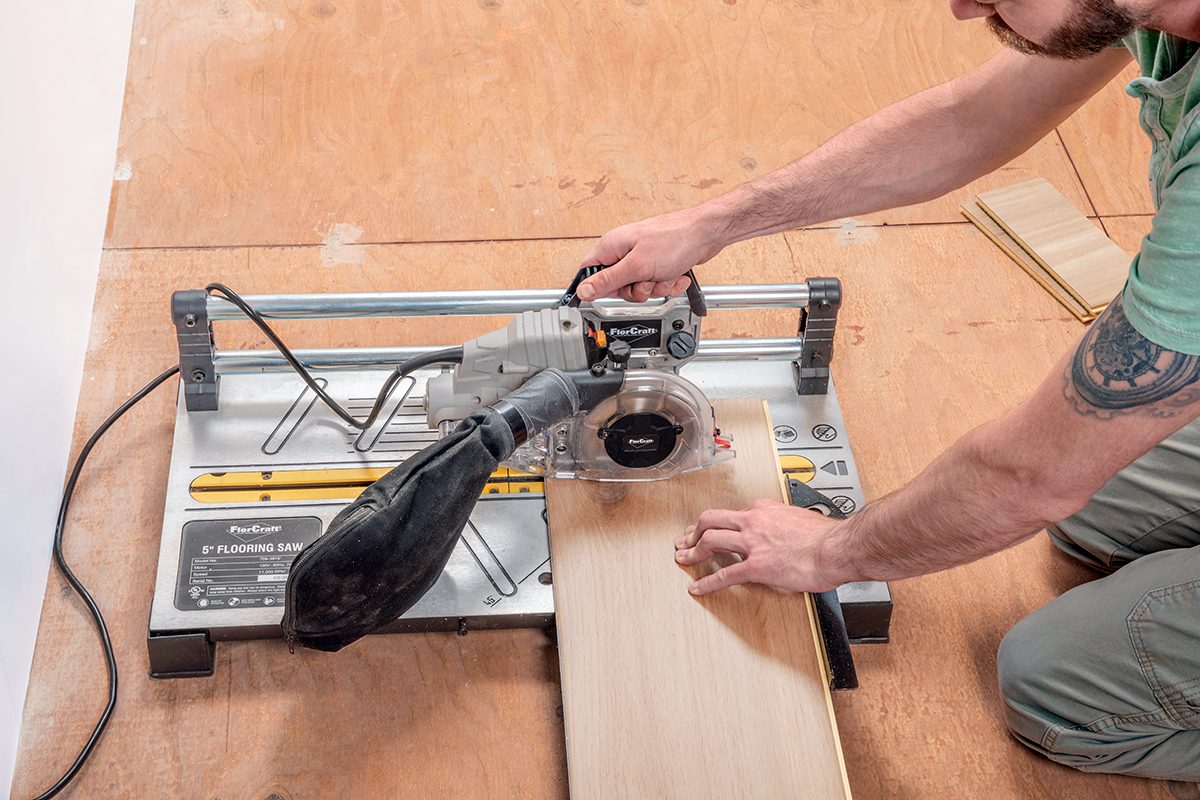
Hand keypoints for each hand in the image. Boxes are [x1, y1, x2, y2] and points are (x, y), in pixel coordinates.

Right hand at [576, 207, 725, 302]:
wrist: (706, 234)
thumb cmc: (675, 239)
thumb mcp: (636, 266)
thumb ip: (608, 280)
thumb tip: (583, 290)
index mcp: (611, 246)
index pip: (589, 272)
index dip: (597, 287)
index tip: (611, 293)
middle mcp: (625, 251)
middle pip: (617, 286)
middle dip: (636, 289)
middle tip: (646, 280)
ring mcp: (642, 258)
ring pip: (639, 288)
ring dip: (655, 287)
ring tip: (664, 275)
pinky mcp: (658, 264)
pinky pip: (656, 285)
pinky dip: (668, 284)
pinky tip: (675, 274)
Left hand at [673, 499, 844, 594]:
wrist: (838, 548)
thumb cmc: (827, 537)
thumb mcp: (800, 519)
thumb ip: (785, 524)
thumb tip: (784, 533)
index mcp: (765, 510)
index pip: (733, 513)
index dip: (718, 523)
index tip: (711, 529)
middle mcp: (754, 521)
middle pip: (711, 519)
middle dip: (694, 530)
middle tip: (685, 540)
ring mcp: (753, 543)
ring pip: (710, 540)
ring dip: (693, 551)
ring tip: (684, 559)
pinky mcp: (757, 566)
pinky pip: (724, 575)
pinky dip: (707, 582)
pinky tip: (698, 588)